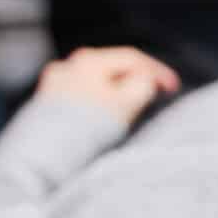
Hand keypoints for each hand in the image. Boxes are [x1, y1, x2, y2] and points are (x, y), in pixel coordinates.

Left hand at [35, 47, 180, 127]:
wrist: (44, 158)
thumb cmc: (87, 130)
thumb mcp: (126, 104)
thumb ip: (142, 85)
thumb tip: (145, 80)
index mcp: (88, 61)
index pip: (131, 59)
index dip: (157, 71)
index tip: (173, 87)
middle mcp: (67, 67)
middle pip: (111, 69)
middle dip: (135, 80)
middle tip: (154, 95)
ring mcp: (54, 86)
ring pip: (96, 83)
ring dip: (117, 93)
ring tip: (130, 110)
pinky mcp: (46, 106)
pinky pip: (81, 97)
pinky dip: (98, 103)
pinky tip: (103, 119)